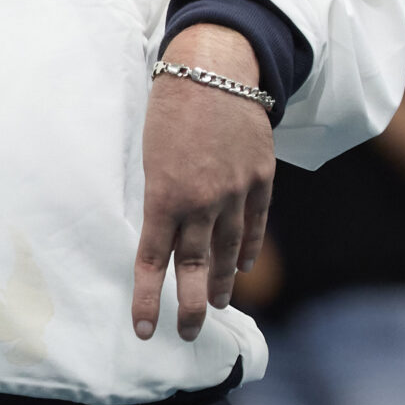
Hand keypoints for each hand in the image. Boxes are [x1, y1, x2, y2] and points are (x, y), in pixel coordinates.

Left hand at [132, 24, 274, 341]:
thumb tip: (160, 232)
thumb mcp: (149, 153)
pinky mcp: (261, 179)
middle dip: (189, 308)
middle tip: (186, 335)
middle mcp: (203, 201)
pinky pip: (255, 225)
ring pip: (228, 251)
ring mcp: (237, 192)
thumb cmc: (169, 107)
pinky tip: (240, 268)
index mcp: (165, 194)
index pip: (153, 260)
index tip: (143, 330)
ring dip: (218, 282)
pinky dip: (248, 250)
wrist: (216, 68)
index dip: (147, 298)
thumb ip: (159, 196)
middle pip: (195, 267)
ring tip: (213, 306)